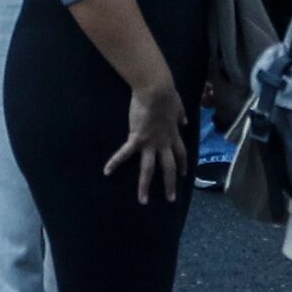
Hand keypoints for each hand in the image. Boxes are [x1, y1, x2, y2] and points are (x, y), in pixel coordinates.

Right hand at [105, 79, 187, 204]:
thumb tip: (185, 120)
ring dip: (146, 185)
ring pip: (149, 168)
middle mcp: (163, 143)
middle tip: (171, 199)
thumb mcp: (178, 106)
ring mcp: (150, 142)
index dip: (182, 165)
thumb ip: (181, 115)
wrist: (156, 90)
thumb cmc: (167, 94)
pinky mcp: (136, 138)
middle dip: (170, 184)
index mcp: (173, 134)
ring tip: (143, 200)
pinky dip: (115, 162)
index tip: (183, 175)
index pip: (181, 153)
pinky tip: (107, 171)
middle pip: (168, 167)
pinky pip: (125, 153)